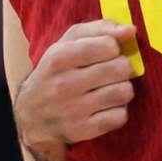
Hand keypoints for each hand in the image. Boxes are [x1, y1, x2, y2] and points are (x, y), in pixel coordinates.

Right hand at [17, 21, 139, 143]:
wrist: (31, 115)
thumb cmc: (55, 72)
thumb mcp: (67, 43)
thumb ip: (99, 29)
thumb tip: (130, 30)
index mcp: (59, 57)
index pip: (108, 45)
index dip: (114, 47)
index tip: (107, 52)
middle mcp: (64, 84)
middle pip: (121, 68)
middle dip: (123, 67)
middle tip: (113, 71)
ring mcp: (73, 110)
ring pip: (124, 92)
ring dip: (123, 89)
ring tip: (110, 88)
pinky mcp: (82, 130)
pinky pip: (120, 116)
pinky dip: (118, 111)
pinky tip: (106, 107)